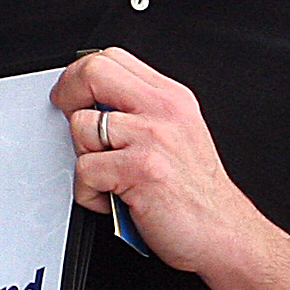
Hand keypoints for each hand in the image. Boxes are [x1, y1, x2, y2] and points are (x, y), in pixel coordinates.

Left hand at [52, 49, 257, 275]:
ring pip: (81, 126)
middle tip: (67, 114)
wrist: (222, 232)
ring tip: (105, 175)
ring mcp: (152, 138)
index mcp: (171, 98)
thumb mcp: (178, 134)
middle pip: (93, 73)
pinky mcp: (140, 169)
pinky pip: (85, 170)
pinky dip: (89, 193)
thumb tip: (94, 100)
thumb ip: (143, 111)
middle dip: (68, 94)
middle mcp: (163, 111)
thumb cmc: (196, 192)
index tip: (73, 94)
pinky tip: (110, 199)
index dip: (81, 73)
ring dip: (82, 157)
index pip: (113, 58)